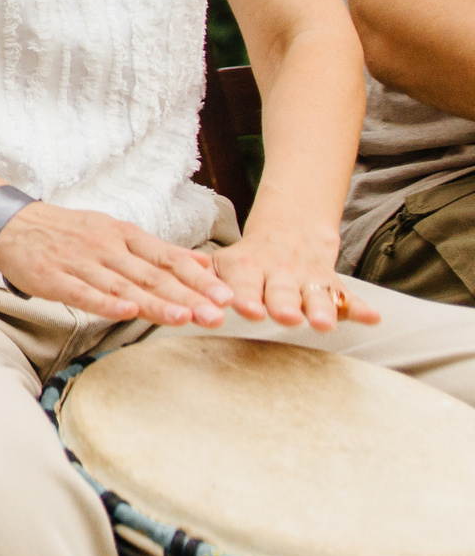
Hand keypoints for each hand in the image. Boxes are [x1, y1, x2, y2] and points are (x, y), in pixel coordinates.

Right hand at [0, 201, 235, 325]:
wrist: (13, 224)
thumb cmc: (70, 232)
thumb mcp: (117, 232)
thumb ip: (161, 251)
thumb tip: (207, 263)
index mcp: (125, 236)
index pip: (169, 259)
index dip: (199, 278)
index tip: (227, 296)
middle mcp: (107, 248)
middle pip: (152, 275)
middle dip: (187, 297)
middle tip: (216, 315)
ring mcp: (80, 263)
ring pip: (123, 286)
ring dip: (154, 303)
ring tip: (183, 318)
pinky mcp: (54, 278)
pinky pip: (83, 292)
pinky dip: (106, 302)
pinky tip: (126, 312)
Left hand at [209, 216, 379, 330]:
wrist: (289, 231)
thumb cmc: (247, 258)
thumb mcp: (224, 261)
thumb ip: (205, 277)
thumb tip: (182, 288)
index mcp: (247, 265)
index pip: (245, 282)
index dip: (247, 296)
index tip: (248, 310)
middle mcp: (278, 271)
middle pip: (281, 290)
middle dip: (283, 304)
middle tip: (285, 317)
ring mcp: (307, 278)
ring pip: (315, 295)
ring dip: (320, 309)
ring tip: (324, 323)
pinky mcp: (331, 284)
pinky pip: (347, 297)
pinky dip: (359, 308)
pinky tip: (372, 317)